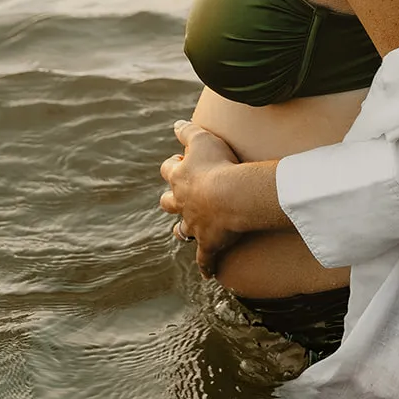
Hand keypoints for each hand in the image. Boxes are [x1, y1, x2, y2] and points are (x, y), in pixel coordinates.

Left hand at [159, 120, 242, 275]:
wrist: (229, 196)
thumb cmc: (217, 164)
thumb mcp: (201, 139)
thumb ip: (187, 130)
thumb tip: (175, 124)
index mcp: (180, 178)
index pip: (169, 170)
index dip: (173, 166)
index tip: (181, 162)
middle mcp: (183, 203)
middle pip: (169, 202)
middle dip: (171, 200)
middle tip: (179, 198)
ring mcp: (195, 225)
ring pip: (183, 230)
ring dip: (184, 231)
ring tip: (186, 232)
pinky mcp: (209, 243)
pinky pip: (205, 258)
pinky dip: (206, 266)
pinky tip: (208, 275)